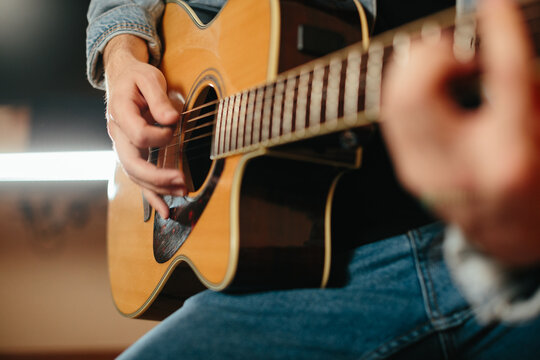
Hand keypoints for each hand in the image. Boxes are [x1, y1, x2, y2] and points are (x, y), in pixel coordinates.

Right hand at [104, 34, 185, 218]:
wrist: (122, 78)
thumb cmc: (137, 77)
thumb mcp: (149, 77)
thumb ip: (158, 98)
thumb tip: (171, 119)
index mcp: (120, 113)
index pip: (138, 135)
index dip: (159, 135)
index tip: (174, 126)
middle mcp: (117, 134)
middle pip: (132, 164)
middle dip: (157, 176)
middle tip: (181, 181)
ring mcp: (122, 147)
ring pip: (135, 175)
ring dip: (158, 188)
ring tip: (181, 193)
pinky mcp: (131, 154)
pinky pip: (139, 179)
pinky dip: (151, 196)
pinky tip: (164, 209)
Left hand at [381, 0, 539, 264]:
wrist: (512, 237)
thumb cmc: (535, 182)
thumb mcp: (539, 131)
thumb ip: (525, 88)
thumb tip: (501, 41)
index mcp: (513, 156)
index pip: (506, 79)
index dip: (500, 32)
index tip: (493, 4)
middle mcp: (461, 167)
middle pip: (418, 90)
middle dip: (435, 52)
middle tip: (461, 46)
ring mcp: (426, 173)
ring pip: (394, 100)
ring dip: (415, 66)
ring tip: (447, 61)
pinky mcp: (409, 172)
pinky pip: (393, 116)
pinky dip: (407, 87)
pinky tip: (431, 82)